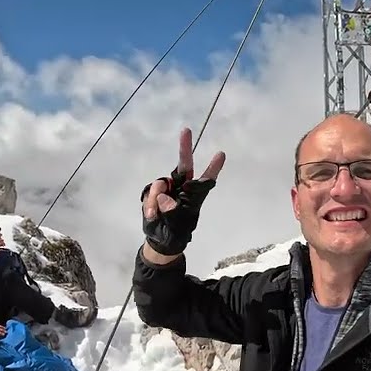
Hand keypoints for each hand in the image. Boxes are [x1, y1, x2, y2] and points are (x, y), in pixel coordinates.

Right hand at [141, 127, 225, 256]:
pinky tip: (152, 214)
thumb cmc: (175, 231)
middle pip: (184, 165)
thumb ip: (171, 211)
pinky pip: (150, 192)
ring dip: (156, 198)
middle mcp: (181, 187)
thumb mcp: (177, 224)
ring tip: (156, 214)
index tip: (221, 154)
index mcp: (194, 195)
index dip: (213, 168)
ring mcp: (167, 188)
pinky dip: (149, 203)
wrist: (159, 239)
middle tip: (186, 130)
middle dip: (184, 147)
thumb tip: (163, 196)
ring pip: (161, 184)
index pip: (206, 180)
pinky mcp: (153, 192)